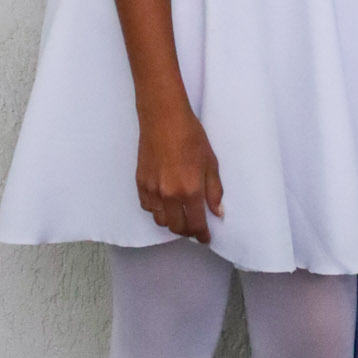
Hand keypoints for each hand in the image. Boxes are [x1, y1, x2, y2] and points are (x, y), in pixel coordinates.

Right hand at [136, 110, 223, 242]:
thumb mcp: (210, 162)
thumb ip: (214, 190)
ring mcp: (153, 190)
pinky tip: (164, 202)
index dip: (202, 235)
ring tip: (180, 214)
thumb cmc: (191, 136)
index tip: (205, 238)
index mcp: (190, 190)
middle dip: (187, 231)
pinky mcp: (140, 183)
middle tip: (194, 226)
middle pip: (176, 227)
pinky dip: (157, 210)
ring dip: (171, 221)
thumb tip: (217, 213)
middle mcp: (170, 195)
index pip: (196, 224)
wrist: (164, 119)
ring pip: (160, 220)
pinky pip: (147, 207)